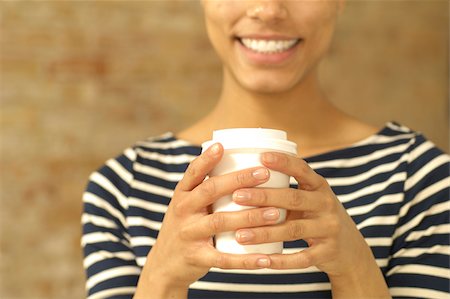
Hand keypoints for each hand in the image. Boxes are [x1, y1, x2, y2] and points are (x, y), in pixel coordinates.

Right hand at [135, 144, 281, 297]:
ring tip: (274, 213)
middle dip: (238, 180)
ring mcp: (189, 234)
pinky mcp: (197, 257)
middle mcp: (183, 211)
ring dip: (249, 217)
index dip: (207, 159)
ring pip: (221, 222)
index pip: (193, 172)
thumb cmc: (185, 227)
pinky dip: (246, 260)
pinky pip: (224, 258)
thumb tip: (233, 159)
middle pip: (210, 191)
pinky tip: (265, 259)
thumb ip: (204, 188)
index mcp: (182, 195)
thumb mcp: (186, 205)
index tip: (223, 146)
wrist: (163, 265)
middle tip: (264, 173)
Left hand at [232, 152, 389, 297]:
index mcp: (319, 187)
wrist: (351, 251)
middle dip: (263, 196)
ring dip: (264, 232)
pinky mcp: (328, 252)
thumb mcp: (310, 199)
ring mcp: (329, 229)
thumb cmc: (318, 218)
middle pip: (293, 199)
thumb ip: (287, 191)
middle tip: (237, 196)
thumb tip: (246, 176)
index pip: (302, 169)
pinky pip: (302, 258)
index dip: (283, 162)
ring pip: (293, 230)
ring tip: (240, 234)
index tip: (262, 157)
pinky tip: (262, 261)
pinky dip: (281, 261)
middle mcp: (326, 204)